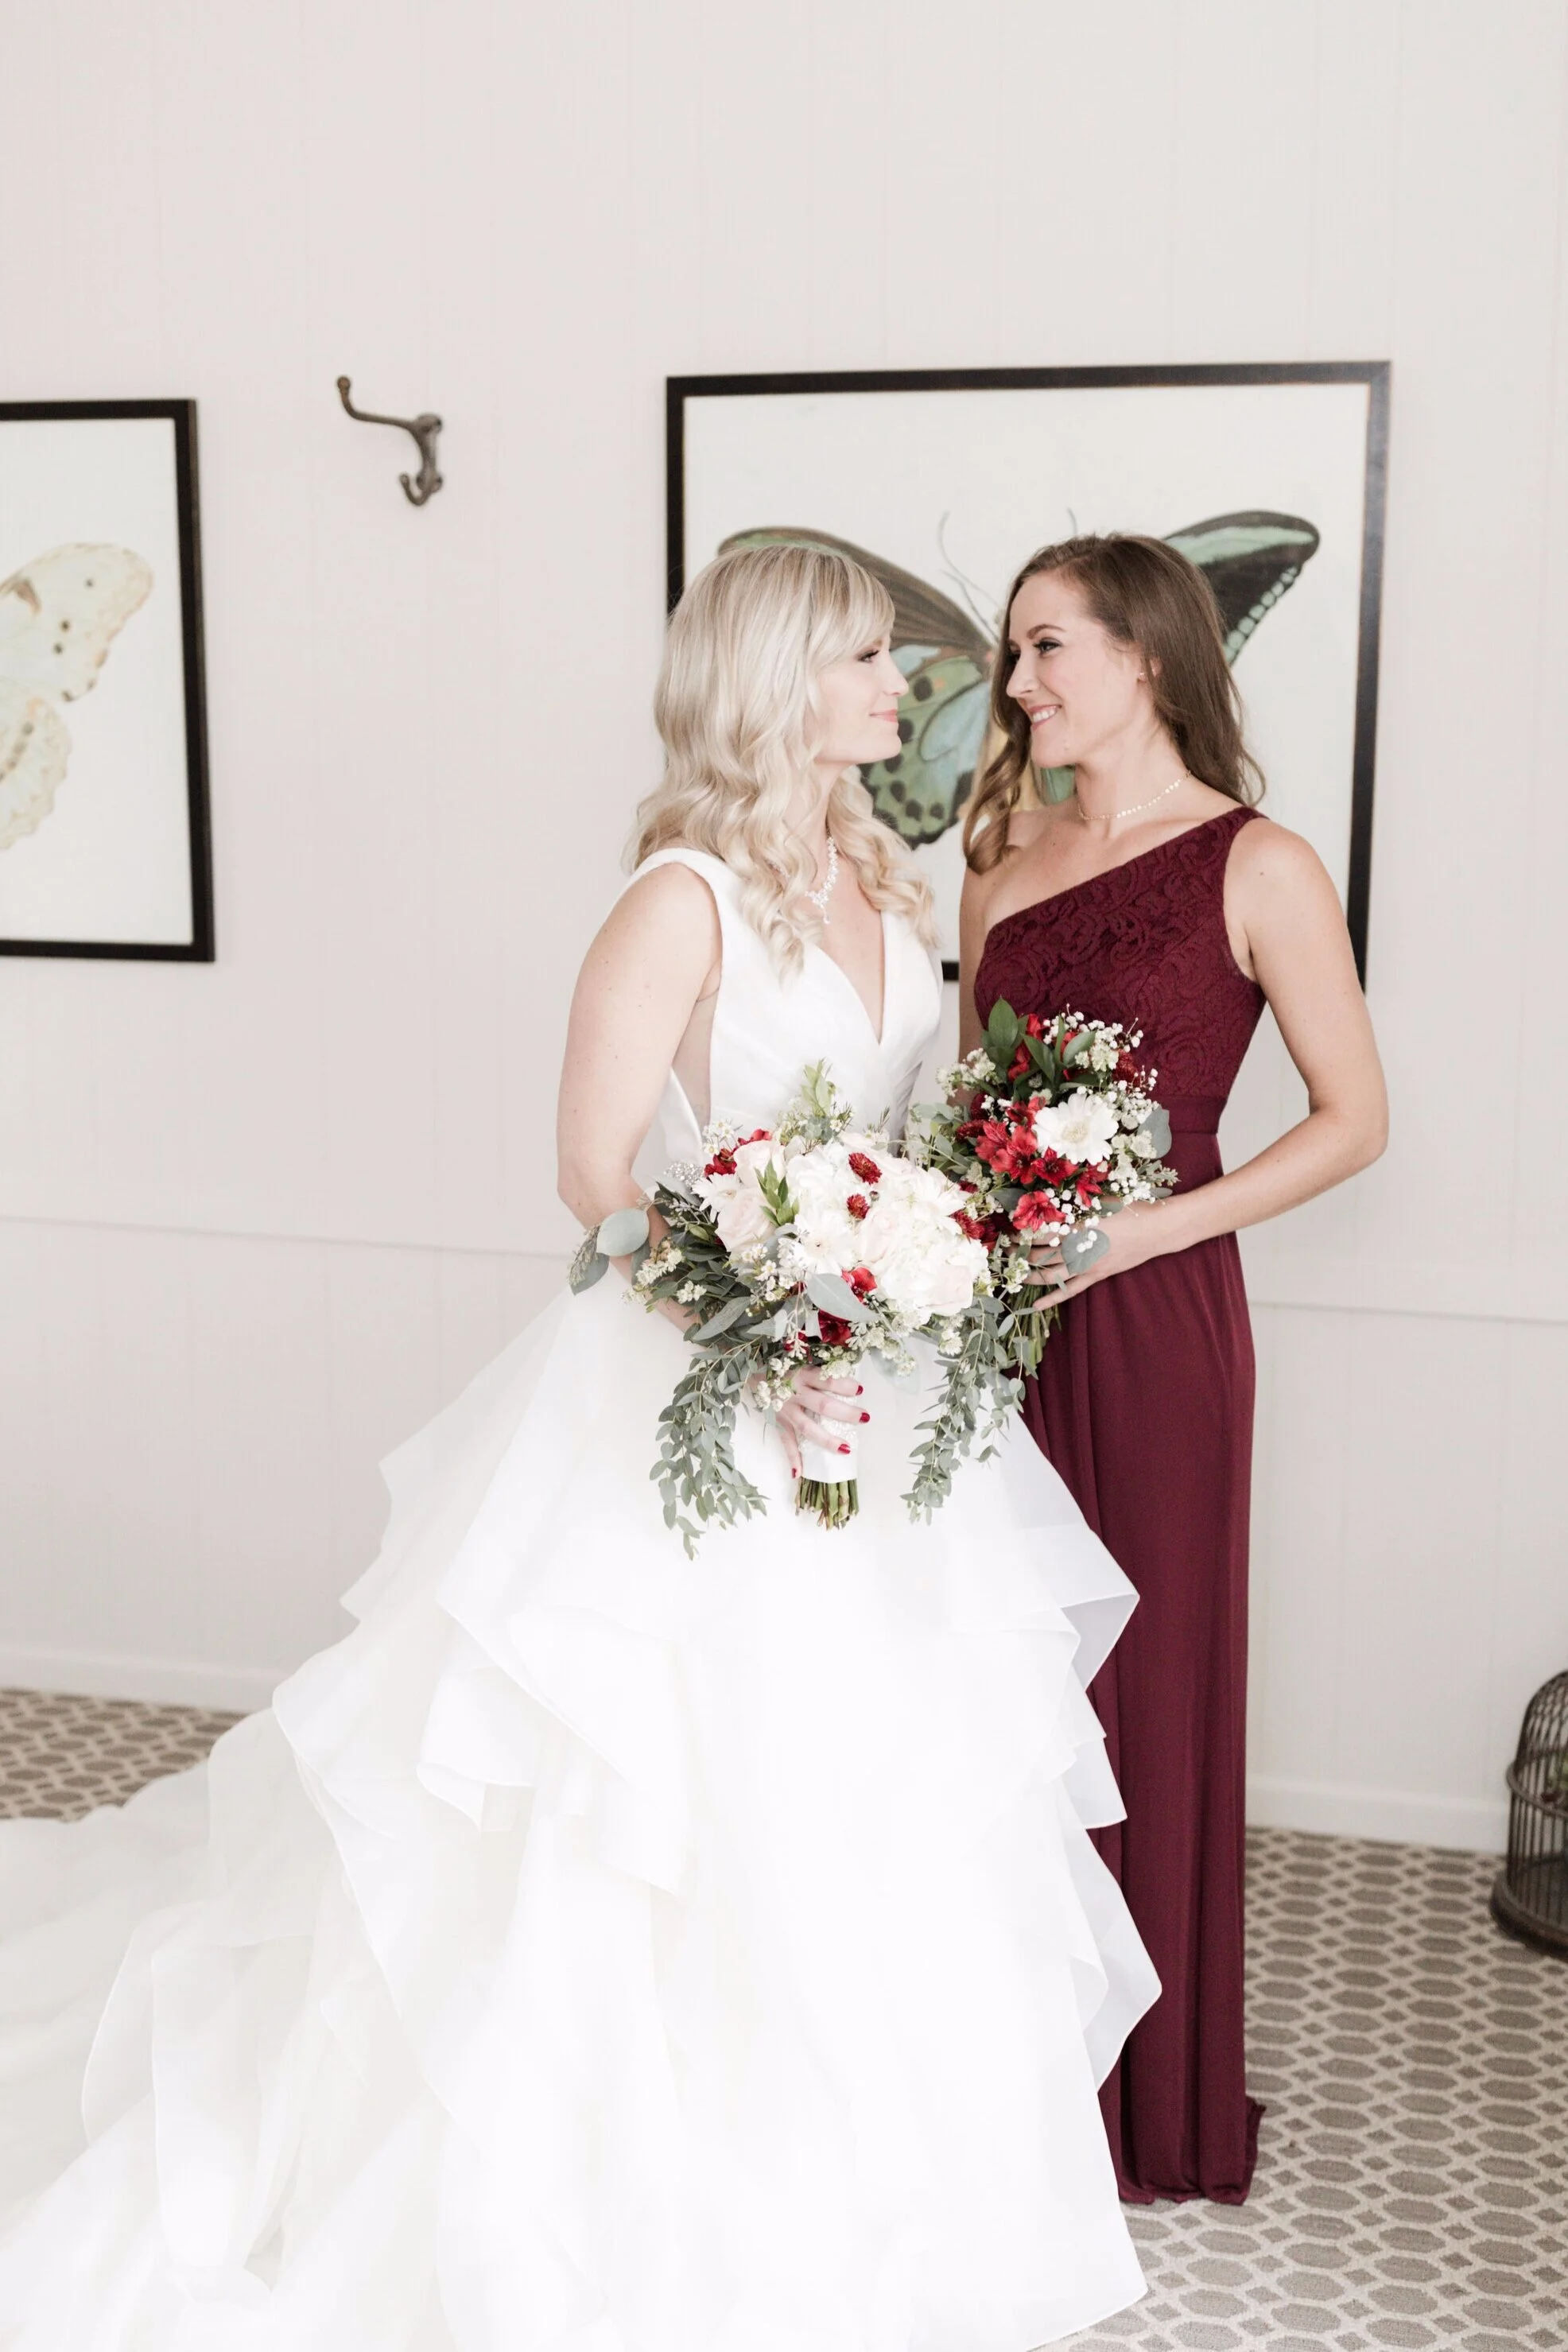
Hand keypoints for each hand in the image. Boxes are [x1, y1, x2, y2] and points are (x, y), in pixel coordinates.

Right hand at [773, 1366, 867, 1481]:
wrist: (752, 1375)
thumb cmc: (783, 1369)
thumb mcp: (800, 1364)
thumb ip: (819, 1372)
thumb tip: (847, 1380)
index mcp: (802, 1375)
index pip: (827, 1380)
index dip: (844, 1385)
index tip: (860, 1389)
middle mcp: (794, 1393)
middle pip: (823, 1405)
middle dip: (846, 1413)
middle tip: (864, 1417)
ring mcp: (786, 1410)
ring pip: (808, 1427)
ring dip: (827, 1440)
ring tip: (846, 1449)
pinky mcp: (778, 1422)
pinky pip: (785, 1442)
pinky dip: (792, 1458)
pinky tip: (798, 1473)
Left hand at [1024, 1200, 1183, 1307]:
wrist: (1154, 1230)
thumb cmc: (1129, 1208)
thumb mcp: (1099, 1199)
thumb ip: (1074, 1203)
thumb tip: (1051, 1201)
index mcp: (1076, 1227)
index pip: (1039, 1232)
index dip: (1022, 1232)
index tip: (1010, 1229)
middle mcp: (1076, 1249)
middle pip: (1039, 1254)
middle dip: (1019, 1252)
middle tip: (1005, 1249)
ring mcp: (1085, 1265)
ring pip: (1049, 1274)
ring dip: (1028, 1273)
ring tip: (1012, 1270)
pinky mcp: (1094, 1276)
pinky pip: (1068, 1291)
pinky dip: (1051, 1299)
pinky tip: (1034, 1305)